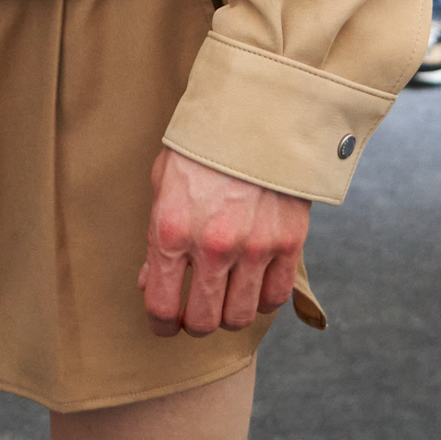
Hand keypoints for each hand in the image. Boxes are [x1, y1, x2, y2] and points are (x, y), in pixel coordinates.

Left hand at [138, 149, 309, 338]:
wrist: (254, 114)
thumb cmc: (202, 146)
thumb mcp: (163, 183)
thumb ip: (156, 236)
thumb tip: (151, 281)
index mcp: (171, 230)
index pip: (162, 305)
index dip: (162, 324)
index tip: (165, 325)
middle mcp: (212, 245)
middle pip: (204, 322)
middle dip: (196, 325)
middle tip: (196, 316)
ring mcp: (254, 247)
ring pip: (241, 317)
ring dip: (230, 316)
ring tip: (226, 301)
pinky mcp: (289, 242)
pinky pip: (276, 297)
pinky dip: (264, 300)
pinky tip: (255, 286)